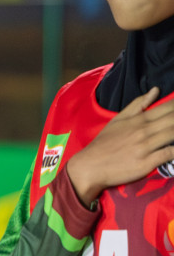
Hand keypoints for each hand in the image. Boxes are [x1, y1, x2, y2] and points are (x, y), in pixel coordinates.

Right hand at [63, 86, 173, 205]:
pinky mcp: (147, 162)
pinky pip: (170, 154)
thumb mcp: (118, 120)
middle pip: (173, 120)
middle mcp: (144, 131)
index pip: (168, 108)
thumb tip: (156, 90)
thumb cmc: (104, 143)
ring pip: (173, 135)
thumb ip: (138, 105)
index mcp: (138, 119)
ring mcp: (146, 146)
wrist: (90, 166)